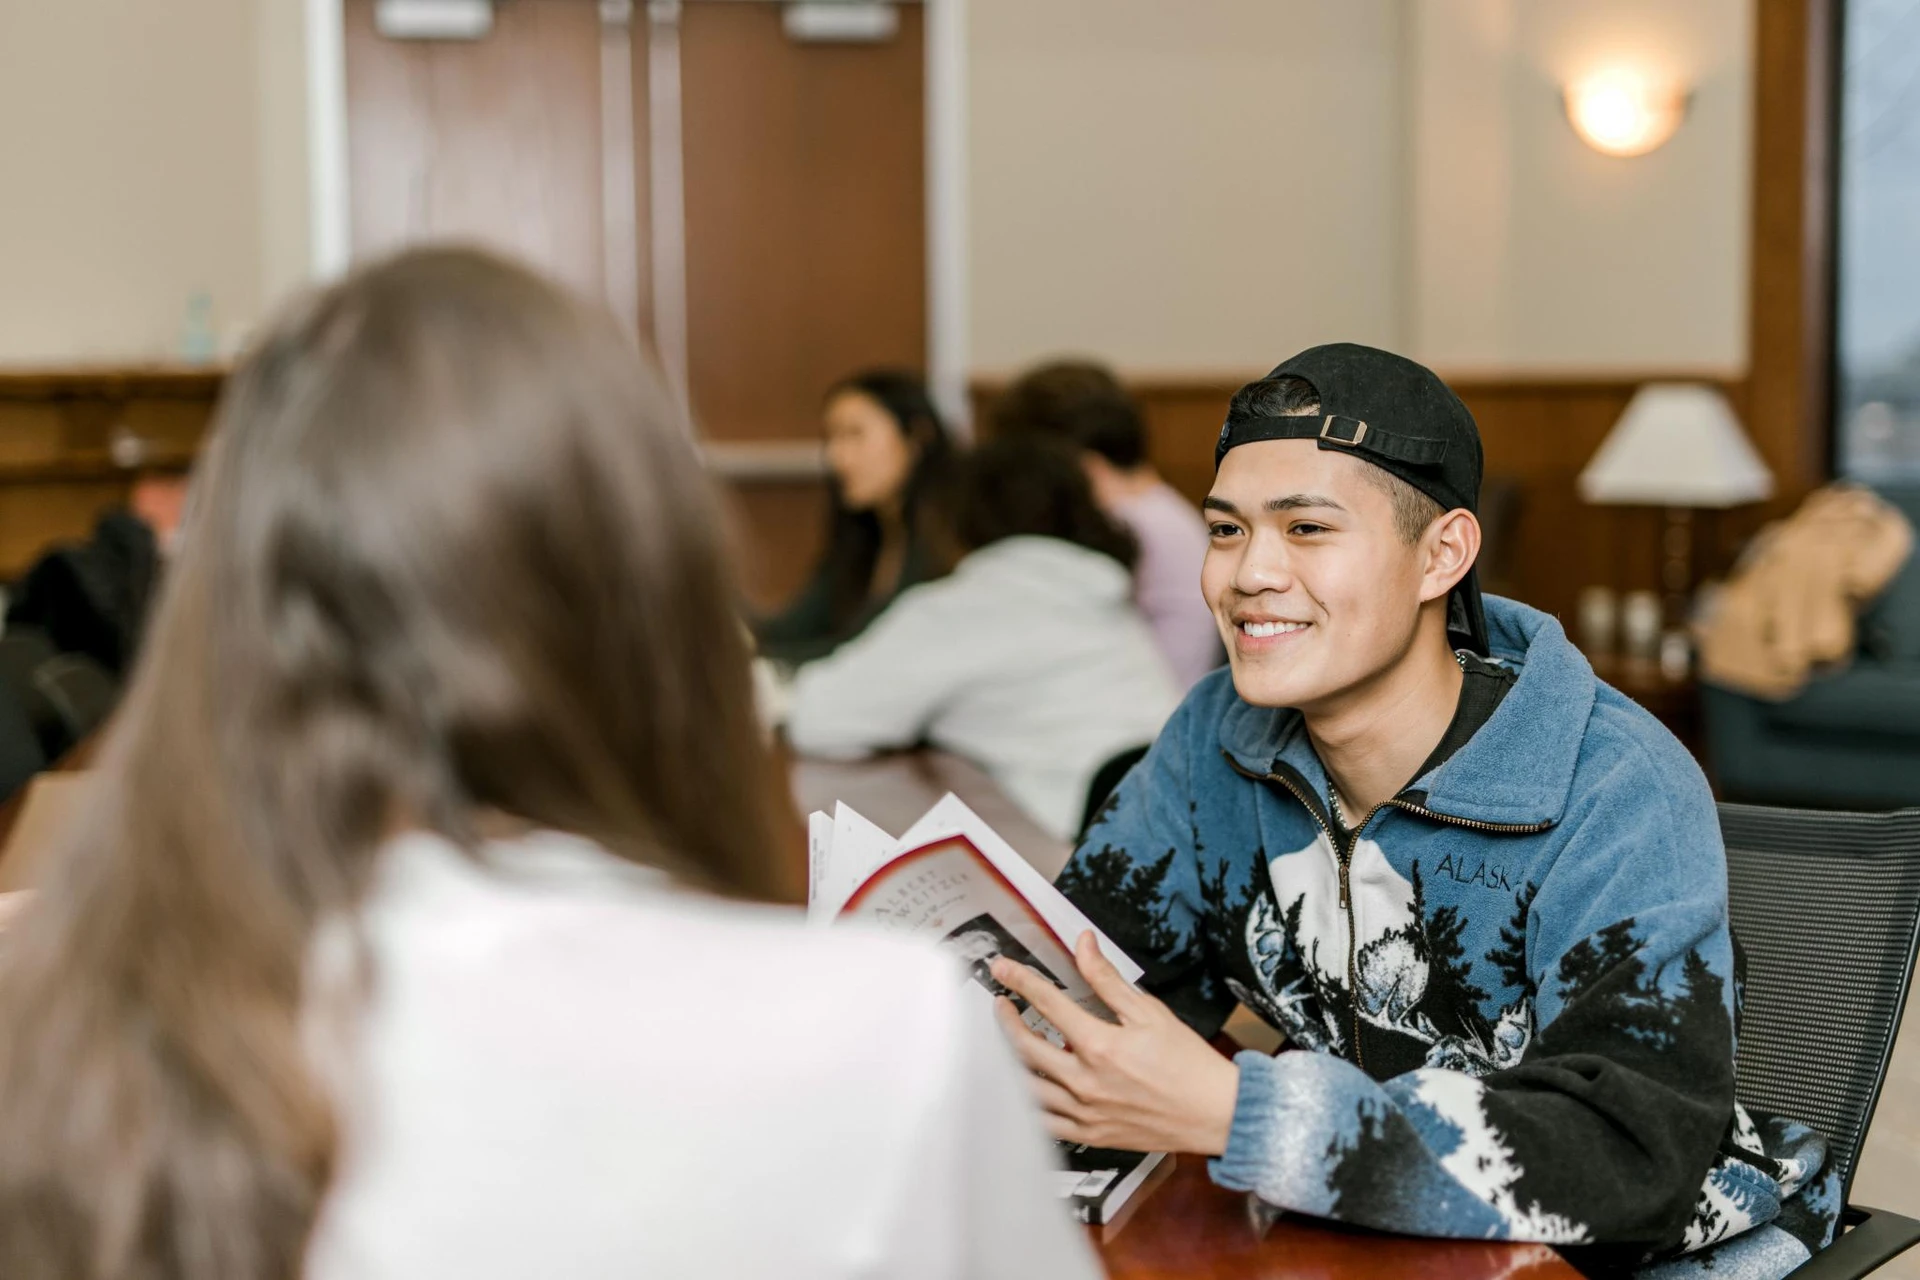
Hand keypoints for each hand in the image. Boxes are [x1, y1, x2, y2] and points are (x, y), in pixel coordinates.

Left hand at [990, 931, 1239, 1154]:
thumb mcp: (1149, 1012)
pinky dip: (1027, 1105)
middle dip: (1006, 1020)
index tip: (1002, 969)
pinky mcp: (1090, 1136)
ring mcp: (1085, 1113)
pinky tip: (1025, 1088)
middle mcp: (1085, 1082)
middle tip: (1001, 1005)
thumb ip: (1107, 978)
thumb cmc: (1187, 1062)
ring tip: (1007, 1043)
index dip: (1020, 980)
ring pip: (1027, 1088)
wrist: (1214, 1113)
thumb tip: (1083, 944)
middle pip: (1025, 1047)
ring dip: (1008, 1062)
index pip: (1047, 1004)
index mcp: (1100, 1046)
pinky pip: (1044, 1124)